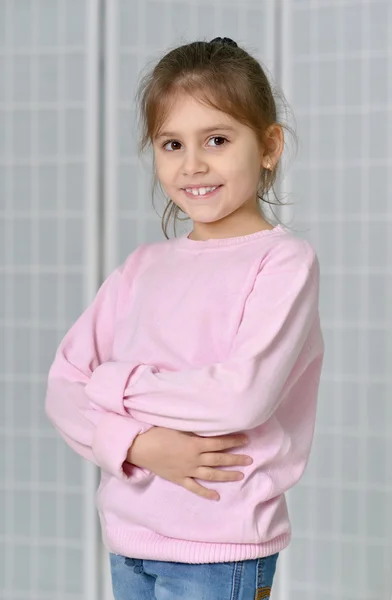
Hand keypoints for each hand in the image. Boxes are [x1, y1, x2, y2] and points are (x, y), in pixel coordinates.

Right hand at [127, 427, 251, 500]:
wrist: (140, 447)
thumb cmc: (158, 432)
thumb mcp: (179, 426)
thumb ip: (195, 430)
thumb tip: (209, 428)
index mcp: (195, 444)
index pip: (219, 443)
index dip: (233, 441)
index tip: (246, 439)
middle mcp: (194, 459)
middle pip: (219, 459)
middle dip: (235, 459)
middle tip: (249, 459)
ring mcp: (187, 471)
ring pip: (211, 475)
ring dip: (226, 475)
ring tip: (240, 475)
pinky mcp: (179, 479)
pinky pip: (195, 488)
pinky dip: (206, 493)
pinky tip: (217, 496)